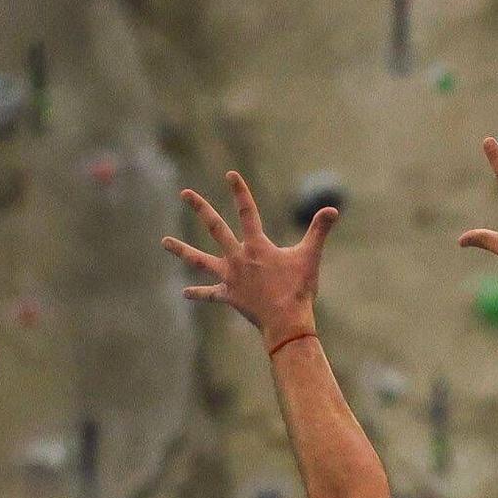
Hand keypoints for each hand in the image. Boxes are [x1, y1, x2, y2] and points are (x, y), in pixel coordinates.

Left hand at [162, 171, 337, 346]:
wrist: (286, 322)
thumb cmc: (299, 289)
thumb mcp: (310, 257)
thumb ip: (319, 231)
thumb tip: (334, 209)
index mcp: (256, 246)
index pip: (247, 212)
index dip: (240, 192)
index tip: (230, 174)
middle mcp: (238, 257)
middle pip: (215, 228)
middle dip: (200, 208)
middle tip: (185, 193)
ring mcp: (230, 277)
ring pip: (200, 260)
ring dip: (182, 250)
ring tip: (164, 242)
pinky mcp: (229, 296)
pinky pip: (210, 294)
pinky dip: (199, 293)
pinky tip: (185, 293)